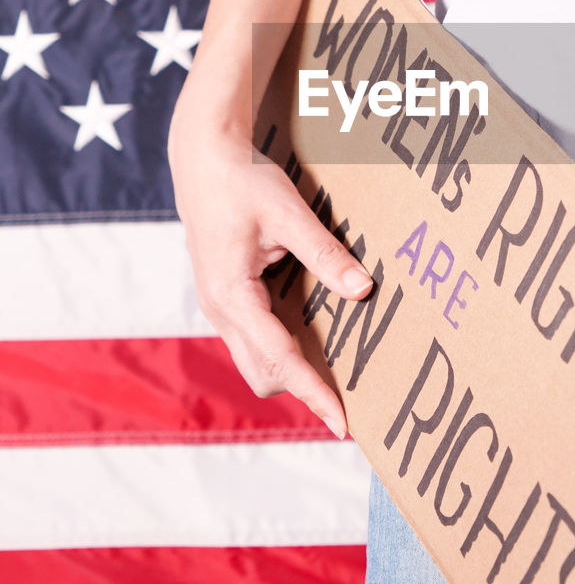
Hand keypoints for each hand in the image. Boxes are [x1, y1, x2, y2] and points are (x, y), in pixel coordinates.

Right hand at [168, 107, 372, 438]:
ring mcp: (218, 306)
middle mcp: (219, 309)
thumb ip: (325, 253)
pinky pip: (252, 339)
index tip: (342, 423)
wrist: (202, 160)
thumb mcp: (288, 213)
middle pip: (263, 374)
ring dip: (291, 369)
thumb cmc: (241, 181)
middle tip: (350, 398)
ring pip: (255, 360)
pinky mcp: (224, 297)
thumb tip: (363, 290)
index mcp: (232, 295)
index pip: (280, 359)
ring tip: (336, 370)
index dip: (314, 392)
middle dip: (303, 389)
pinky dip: (280, 348)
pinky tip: (311, 334)